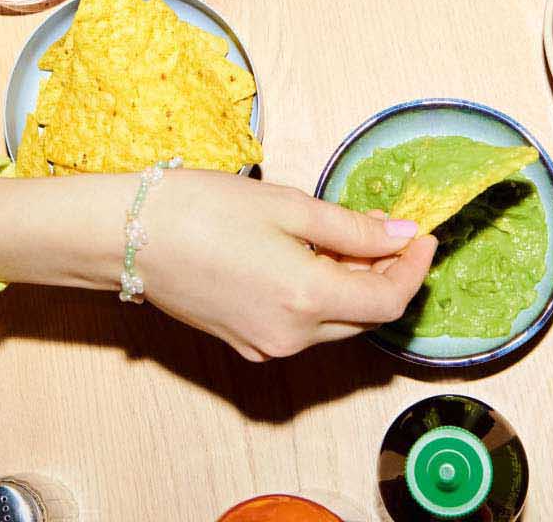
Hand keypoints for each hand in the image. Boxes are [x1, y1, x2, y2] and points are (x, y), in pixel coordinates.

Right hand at [0, 171, 435, 360]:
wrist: (129, 235)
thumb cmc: (201, 209)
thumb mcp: (287, 206)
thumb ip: (351, 227)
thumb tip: (401, 234)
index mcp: (307, 297)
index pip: (389, 299)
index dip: (415, 268)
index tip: (423, 235)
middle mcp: (292, 335)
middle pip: (367, 317)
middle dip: (388, 277)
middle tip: (390, 232)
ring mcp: (267, 346)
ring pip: (337, 326)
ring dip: (355, 289)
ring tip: (349, 241)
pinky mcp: (246, 344)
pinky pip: (304, 329)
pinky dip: (322, 299)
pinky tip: (312, 261)